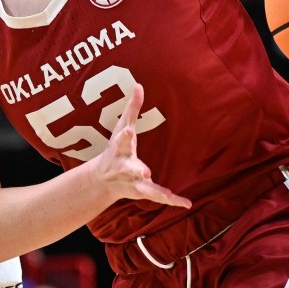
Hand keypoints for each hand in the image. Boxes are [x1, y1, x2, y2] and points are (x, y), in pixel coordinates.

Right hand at [90, 84, 191, 208]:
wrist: (102, 180)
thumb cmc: (115, 148)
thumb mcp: (121, 127)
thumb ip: (132, 108)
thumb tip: (139, 84)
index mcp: (119, 149)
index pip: (121, 140)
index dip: (124, 135)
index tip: (128, 129)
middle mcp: (124, 167)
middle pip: (129, 168)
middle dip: (136, 169)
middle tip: (145, 171)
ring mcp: (133, 181)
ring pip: (144, 187)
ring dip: (155, 190)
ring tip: (168, 194)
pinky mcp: (143, 192)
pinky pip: (158, 197)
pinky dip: (172, 201)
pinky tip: (186, 203)